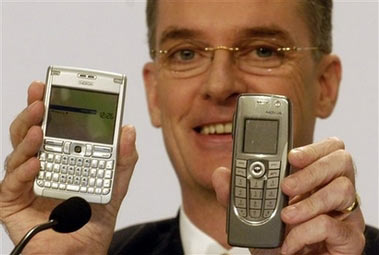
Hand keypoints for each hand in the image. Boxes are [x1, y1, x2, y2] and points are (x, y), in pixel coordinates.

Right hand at [0, 81, 137, 253]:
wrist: (81, 253)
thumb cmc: (93, 221)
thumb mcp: (115, 185)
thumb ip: (123, 159)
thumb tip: (128, 130)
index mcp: (63, 158)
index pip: (55, 127)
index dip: (52, 106)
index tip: (54, 87)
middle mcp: (42, 166)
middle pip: (31, 133)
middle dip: (33, 112)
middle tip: (40, 96)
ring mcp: (26, 182)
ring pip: (18, 153)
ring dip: (27, 136)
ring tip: (39, 127)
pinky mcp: (12, 201)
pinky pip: (12, 183)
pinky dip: (23, 171)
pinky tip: (37, 162)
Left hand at [212, 137, 364, 254]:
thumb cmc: (275, 239)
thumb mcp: (251, 214)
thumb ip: (236, 193)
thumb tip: (221, 174)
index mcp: (313, 179)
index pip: (326, 149)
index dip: (312, 147)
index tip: (290, 156)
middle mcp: (332, 191)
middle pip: (341, 160)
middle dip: (311, 170)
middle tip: (286, 186)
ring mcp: (344, 214)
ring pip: (343, 189)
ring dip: (308, 202)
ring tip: (286, 217)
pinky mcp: (349, 239)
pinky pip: (334, 226)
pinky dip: (306, 233)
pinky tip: (291, 243)